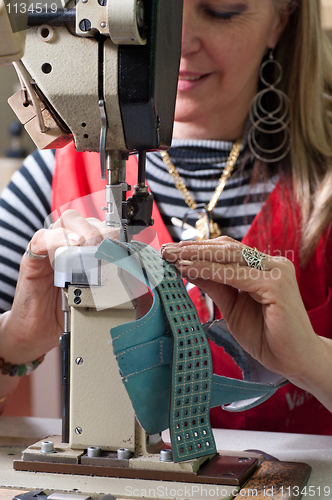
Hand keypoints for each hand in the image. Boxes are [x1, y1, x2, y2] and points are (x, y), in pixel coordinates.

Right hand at [0, 210, 116, 364]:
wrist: (39, 331)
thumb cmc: (67, 311)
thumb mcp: (96, 295)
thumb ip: (113, 282)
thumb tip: (138, 280)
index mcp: (83, 250)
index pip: (99, 226)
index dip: (113, 231)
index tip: (124, 243)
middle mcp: (67, 244)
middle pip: (85, 219)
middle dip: (101, 230)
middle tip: (109, 248)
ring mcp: (49, 249)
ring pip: (67, 221)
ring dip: (85, 230)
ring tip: (93, 247)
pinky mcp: (32, 258)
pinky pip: (42, 238)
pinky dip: (59, 237)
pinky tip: (74, 245)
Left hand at [161, 236, 331, 408]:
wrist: (295, 360)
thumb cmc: (267, 335)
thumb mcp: (232, 306)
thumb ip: (215, 285)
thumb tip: (188, 268)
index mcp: (262, 267)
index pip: (226, 250)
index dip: (197, 249)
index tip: (172, 251)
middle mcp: (271, 264)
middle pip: (226, 248)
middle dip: (192, 248)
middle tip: (166, 250)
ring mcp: (276, 272)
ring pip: (229, 256)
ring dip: (197, 255)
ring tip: (172, 257)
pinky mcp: (277, 285)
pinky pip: (235, 274)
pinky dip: (210, 270)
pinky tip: (189, 270)